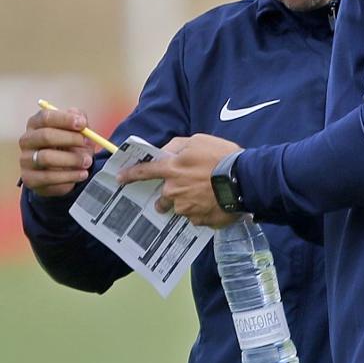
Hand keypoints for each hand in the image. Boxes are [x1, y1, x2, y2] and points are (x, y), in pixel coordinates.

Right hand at [18, 106, 94, 196]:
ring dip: (71, 159)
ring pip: (46, 158)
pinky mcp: (29, 179)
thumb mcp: (77, 131)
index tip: (83, 124)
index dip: (65, 119)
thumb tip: (80, 117)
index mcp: (36, 124)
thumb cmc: (70, 146)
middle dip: (70, 139)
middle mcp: (27, 140)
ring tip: (87, 162)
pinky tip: (82, 174)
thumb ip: (79, 121)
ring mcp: (25, 160)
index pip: (46, 117)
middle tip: (88, 143)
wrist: (63, 172)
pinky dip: (69, 176)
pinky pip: (49, 177)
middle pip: (45, 135)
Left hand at [117, 134, 241, 227]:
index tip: (119, 179)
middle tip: (185, 191)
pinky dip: (203, 212)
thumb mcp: (198, 140)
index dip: (130, 175)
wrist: (244, 180)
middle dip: (167, 197)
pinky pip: (197, 218)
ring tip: (207, 196)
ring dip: (189, 203)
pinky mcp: (200, 222)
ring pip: (181, 209)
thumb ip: (177, 145)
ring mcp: (186, 209)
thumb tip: (166, 151)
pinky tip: (215, 203)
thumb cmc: (222, 156)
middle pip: (162, 199)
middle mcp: (174, 192)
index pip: (144, 172)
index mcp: (172, 170)